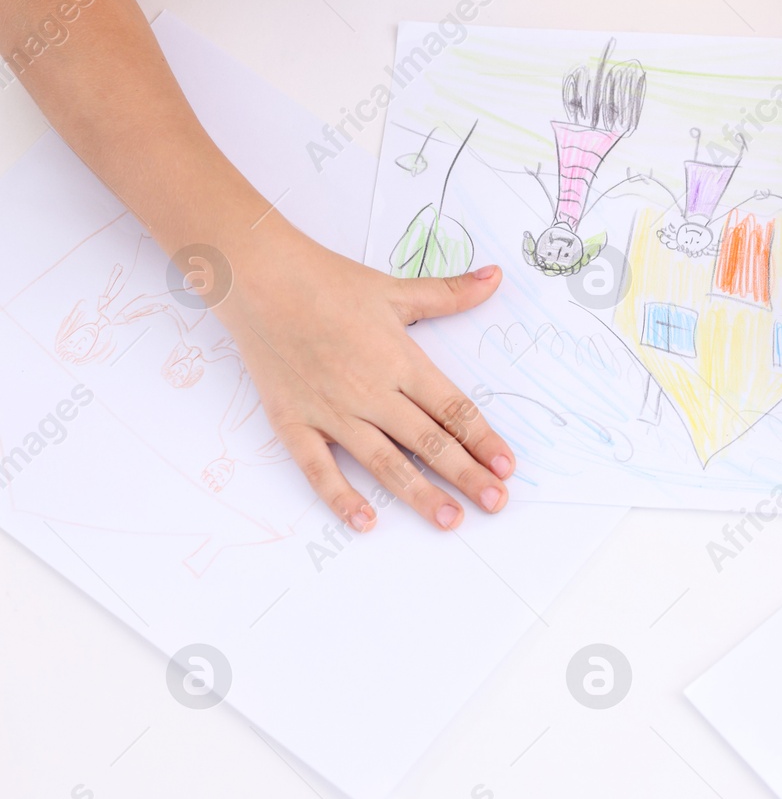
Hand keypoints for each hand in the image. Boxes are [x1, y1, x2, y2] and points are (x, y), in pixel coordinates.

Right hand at [209, 221, 514, 531]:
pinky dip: (340, 496)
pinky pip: (318, 468)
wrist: (257, 277)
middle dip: (466, 475)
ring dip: (420, 494)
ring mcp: (331, 410)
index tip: (507, 466)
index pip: (453, 410)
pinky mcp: (292, 421)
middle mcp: (371, 391)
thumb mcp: (396, 289)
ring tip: (449, 519)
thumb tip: (495, 278)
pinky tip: (364, 521)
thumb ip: (450, 294)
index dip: (484, 440)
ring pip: (384, 462)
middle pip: (429, 442)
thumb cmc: (327, 281)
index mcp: (401, 361)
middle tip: (496, 503)